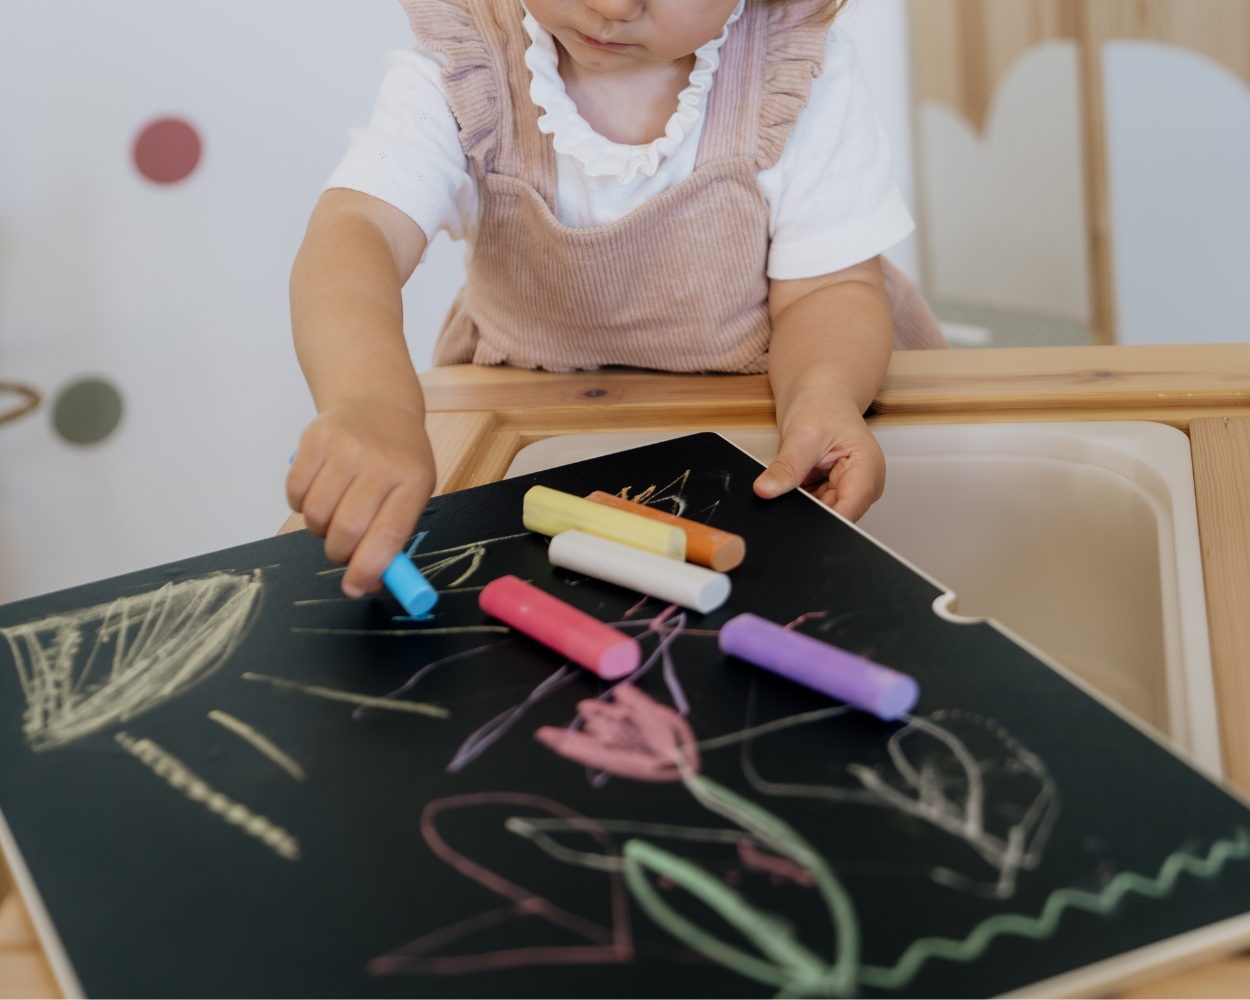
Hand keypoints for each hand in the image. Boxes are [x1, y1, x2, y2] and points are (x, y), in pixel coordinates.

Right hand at [286, 400, 435, 597]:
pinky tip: (319, 488)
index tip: (354, 588)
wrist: (377, 404)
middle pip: (346, 529)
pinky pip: (294, 493)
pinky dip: (300, 503)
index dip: (368, 568)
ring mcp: (347, 448)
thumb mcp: (412, 493)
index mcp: (414, 481)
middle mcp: (381, 462)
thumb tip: (368, 585)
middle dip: (339, 552)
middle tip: (342, 548)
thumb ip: (392, 540)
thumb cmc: (396, 459)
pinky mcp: (315, 438)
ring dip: (318, 527)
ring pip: (315, 514)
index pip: (389, 534)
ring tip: (333, 511)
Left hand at [752, 386, 884, 521]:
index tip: (797, 515)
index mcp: (867, 469)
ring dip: (802, 504)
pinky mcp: (833, 493)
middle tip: (792, 485)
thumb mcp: (801, 435)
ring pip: (821, 516)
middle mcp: (863, 484)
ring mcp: (848, 490)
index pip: (849, 511)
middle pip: (834, 516)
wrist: (819, 396)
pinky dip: (799, 499)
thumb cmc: (822, 406)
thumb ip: (785, 468)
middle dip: (808, 510)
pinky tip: (796, 481)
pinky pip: (812, 508)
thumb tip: (766, 490)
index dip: (823, 520)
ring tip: (797, 475)